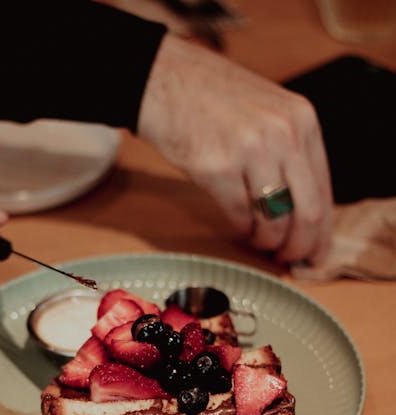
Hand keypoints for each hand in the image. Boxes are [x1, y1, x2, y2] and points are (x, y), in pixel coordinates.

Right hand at [138, 33, 333, 264]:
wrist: (163, 79)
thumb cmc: (212, 98)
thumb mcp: (268, 111)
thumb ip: (289, 151)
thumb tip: (302, 209)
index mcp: (301, 120)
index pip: (324, 190)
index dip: (322, 231)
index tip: (316, 252)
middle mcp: (282, 134)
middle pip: (308, 212)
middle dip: (300, 246)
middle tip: (290, 259)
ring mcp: (250, 151)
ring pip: (275, 220)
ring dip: (269, 242)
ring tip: (261, 242)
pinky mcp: (217, 168)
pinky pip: (240, 216)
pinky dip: (243, 230)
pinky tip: (241, 228)